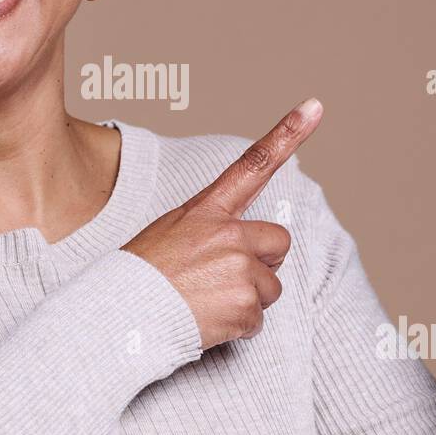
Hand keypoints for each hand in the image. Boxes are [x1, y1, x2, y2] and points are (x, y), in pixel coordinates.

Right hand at [122, 98, 323, 348]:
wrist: (121, 315)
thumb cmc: (141, 276)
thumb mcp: (169, 234)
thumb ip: (208, 230)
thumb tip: (240, 248)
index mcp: (207, 210)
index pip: (253, 164)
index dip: (287, 133)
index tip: (313, 106)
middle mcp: (228, 233)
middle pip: (278, 242)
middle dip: (263, 263)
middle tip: (223, 278)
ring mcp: (239, 268)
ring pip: (270, 287)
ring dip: (246, 299)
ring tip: (206, 302)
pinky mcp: (244, 304)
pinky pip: (257, 321)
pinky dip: (236, 328)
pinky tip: (206, 322)